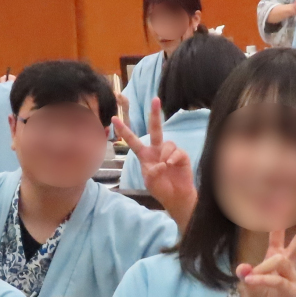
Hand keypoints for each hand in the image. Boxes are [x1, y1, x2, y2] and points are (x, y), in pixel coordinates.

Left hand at [112, 98, 196, 227]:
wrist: (176, 197)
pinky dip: (173, 159)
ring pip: (167, 143)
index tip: (114, 119)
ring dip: (164, 155)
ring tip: (166, 167)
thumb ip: (152, 172)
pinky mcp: (181, 155)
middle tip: (155, 99)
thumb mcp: (150, 181)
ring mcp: (169, 152)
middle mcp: (157, 150)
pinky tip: (172, 166)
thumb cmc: (160, 188)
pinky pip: (177, 152)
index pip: (133, 141)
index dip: (124, 130)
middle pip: (155, 129)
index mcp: (145, 155)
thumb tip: (162, 162)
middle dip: (155, 114)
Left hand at [236, 205, 295, 296]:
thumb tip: (241, 267)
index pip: (279, 235)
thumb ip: (246, 274)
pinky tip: (249, 281)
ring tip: (250, 279)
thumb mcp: (249, 285)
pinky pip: (275, 280)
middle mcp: (288, 265)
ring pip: (279, 260)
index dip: (279, 218)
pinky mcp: (290, 291)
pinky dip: (261, 279)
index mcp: (278, 259)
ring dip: (262, 268)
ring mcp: (292, 277)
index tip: (283, 199)